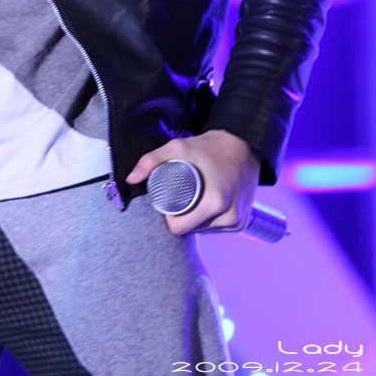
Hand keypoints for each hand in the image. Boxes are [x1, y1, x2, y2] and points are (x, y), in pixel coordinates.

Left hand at [126, 129, 259, 235]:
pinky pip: (218, 228)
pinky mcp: (243, 222)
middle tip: (178, 198)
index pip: (180, 228)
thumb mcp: (178, 147)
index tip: (167, 202)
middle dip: (181, 218)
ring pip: (204, 231)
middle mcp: (229, 216)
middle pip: (192, 230)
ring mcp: (238, 221)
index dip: (169, 218)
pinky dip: (209, 221)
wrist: (245, 144)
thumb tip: (130, 178)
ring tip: (192, 200)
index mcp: (215, 203)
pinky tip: (204, 206)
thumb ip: (151, 161)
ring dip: (196, 220)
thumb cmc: (210, 147)